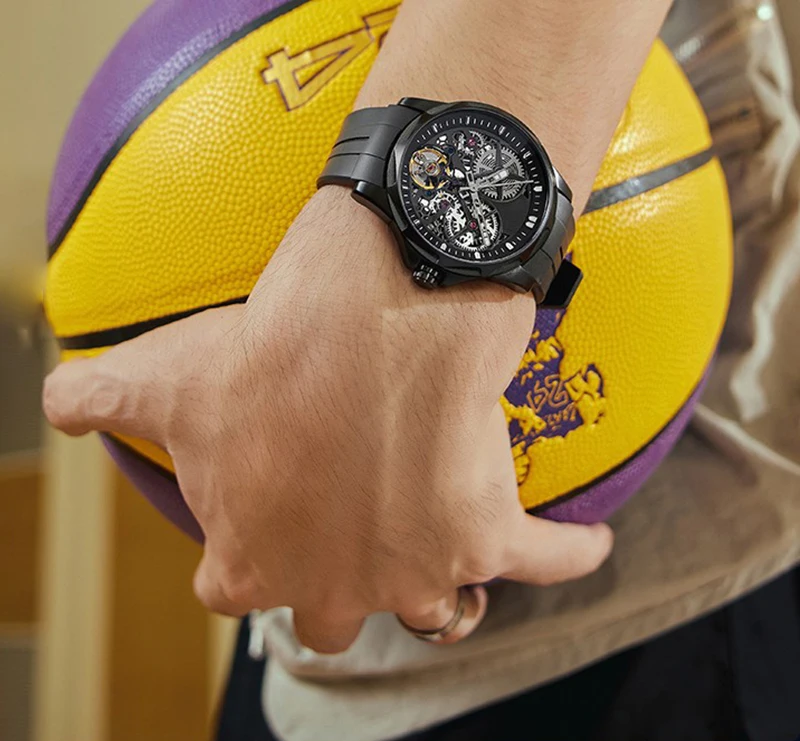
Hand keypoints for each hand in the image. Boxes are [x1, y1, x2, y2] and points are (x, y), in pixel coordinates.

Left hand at [43, 187, 612, 652]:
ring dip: (440, 590)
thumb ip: (99, 399)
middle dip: (340, 583)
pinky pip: (543, 562)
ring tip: (445, 556)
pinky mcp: (489, 534)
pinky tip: (587, 544)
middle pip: (337, 612)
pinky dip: (566, 557)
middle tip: (348, 533)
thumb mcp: (165, 376)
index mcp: (255, 562)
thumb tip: (56, 398)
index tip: (264, 525)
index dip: (247, 557)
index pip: (239, 589)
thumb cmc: (263, 356)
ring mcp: (420, 570)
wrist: (364, 324)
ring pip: (436, 609)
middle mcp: (337, 584)